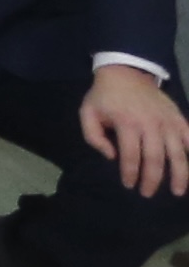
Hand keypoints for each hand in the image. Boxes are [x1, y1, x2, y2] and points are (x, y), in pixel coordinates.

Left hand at [85, 66, 188, 196]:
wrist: (126, 72)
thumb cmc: (105, 96)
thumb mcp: (88, 113)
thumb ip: (94, 137)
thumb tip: (111, 156)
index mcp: (127, 123)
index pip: (130, 155)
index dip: (130, 173)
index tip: (129, 185)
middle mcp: (151, 124)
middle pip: (155, 158)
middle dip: (152, 179)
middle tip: (147, 194)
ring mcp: (168, 122)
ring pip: (178, 153)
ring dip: (179, 174)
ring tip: (177, 191)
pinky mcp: (179, 118)